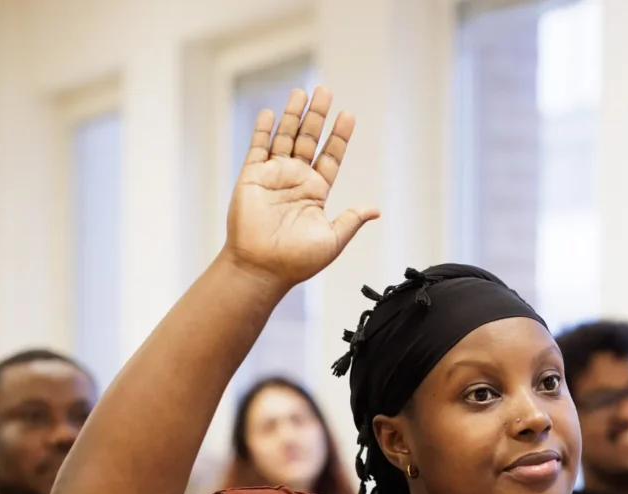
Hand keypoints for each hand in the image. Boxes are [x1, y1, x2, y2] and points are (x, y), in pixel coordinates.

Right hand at [224, 86, 378, 290]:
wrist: (262, 268)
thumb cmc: (297, 261)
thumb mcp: (333, 239)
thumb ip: (351, 219)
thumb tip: (375, 209)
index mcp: (316, 193)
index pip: (330, 157)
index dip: (339, 136)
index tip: (349, 115)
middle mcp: (296, 181)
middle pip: (309, 140)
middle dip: (317, 116)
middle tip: (326, 91)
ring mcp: (273, 177)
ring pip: (285, 138)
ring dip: (294, 115)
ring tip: (303, 92)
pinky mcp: (252, 178)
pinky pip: (258, 148)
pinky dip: (264, 130)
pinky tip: (272, 112)